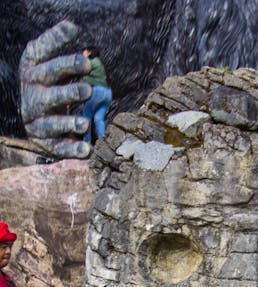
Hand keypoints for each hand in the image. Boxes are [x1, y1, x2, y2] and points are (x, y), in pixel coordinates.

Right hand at [20, 20, 92, 158]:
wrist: (29, 114)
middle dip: (69, 92)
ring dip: (68, 123)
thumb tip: (71, 26)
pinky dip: (71, 149)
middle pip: (50, 95)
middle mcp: (32, 96)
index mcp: (33, 71)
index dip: (64, 59)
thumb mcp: (44, 60)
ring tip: (84, 123)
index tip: (85, 58)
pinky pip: (58, 147)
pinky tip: (86, 149)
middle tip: (88, 90)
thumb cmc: (45, 82)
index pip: (44, 60)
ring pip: (52, 123)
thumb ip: (55, 43)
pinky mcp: (44, 141)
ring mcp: (36, 120)